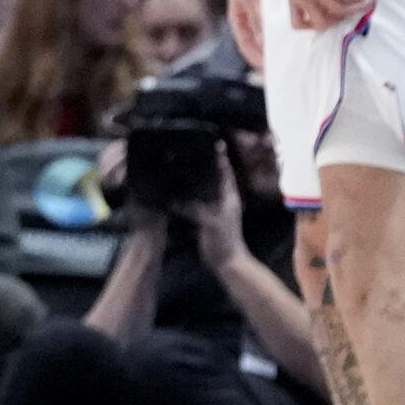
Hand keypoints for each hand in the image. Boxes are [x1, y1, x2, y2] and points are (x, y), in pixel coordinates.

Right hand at [184, 143, 244, 267]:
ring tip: (180, 165)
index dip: (220, 156)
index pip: (225, 171)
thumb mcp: (211, 222)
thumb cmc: (224, 240)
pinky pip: (196, 200)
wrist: (227, 262)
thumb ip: (195, 209)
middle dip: (206, 162)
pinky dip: (188, 193)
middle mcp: (223, 198)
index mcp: (228, 196)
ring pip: (205, 187)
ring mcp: (215, 208)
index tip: (213, 141)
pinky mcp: (206, 217)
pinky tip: (175, 190)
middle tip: (190, 150)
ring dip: (196, 177)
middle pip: (215, 175)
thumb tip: (175, 198)